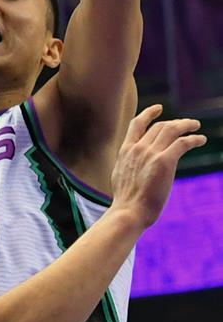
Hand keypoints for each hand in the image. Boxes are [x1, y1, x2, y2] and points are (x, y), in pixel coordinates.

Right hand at [111, 105, 205, 228]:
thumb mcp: (120, 176)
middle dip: (175, 122)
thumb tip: (134, 166)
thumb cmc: (126, 202)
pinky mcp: (165, 162)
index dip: (149, 114)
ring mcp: (151, 154)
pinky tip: (201, 140)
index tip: (158, 108)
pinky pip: (183, 143)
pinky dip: (194, 139)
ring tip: (196, 126)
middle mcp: (138, 148)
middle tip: (187, 124)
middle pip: (159, 126)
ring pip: (172, 129)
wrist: (128, 212)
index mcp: (125, 151)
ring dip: (186, 125)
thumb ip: (128, 165)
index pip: (136, 124)